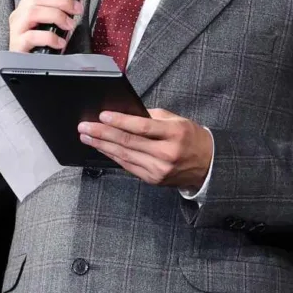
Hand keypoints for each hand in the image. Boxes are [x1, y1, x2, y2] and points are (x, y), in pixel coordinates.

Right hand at [9, 0, 83, 52]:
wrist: (24, 66)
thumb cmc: (40, 44)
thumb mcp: (49, 24)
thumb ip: (57, 11)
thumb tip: (77, 4)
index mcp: (27, 5)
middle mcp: (19, 14)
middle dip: (62, 0)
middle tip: (77, 9)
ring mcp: (16, 28)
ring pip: (34, 12)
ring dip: (57, 16)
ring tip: (70, 26)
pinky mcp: (17, 44)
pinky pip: (32, 36)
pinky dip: (50, 37)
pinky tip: (60, 42)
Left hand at [77, 108, 212, 189]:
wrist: (208, 165)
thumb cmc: (190, 137)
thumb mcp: (176, 120)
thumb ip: (151, 117)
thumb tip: (123, 113)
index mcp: (175, 134)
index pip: (142, 127)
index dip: (119, 121)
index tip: (102, 115)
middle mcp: (167, 153)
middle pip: (128, 142)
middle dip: (103, 134)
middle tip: (84, 127)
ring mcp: (160, 169)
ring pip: (125, 156)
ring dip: (102, 146)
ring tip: (87, 137)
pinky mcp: (153, 179)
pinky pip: (128, 166)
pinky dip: (113, 156)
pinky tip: (102, 148)